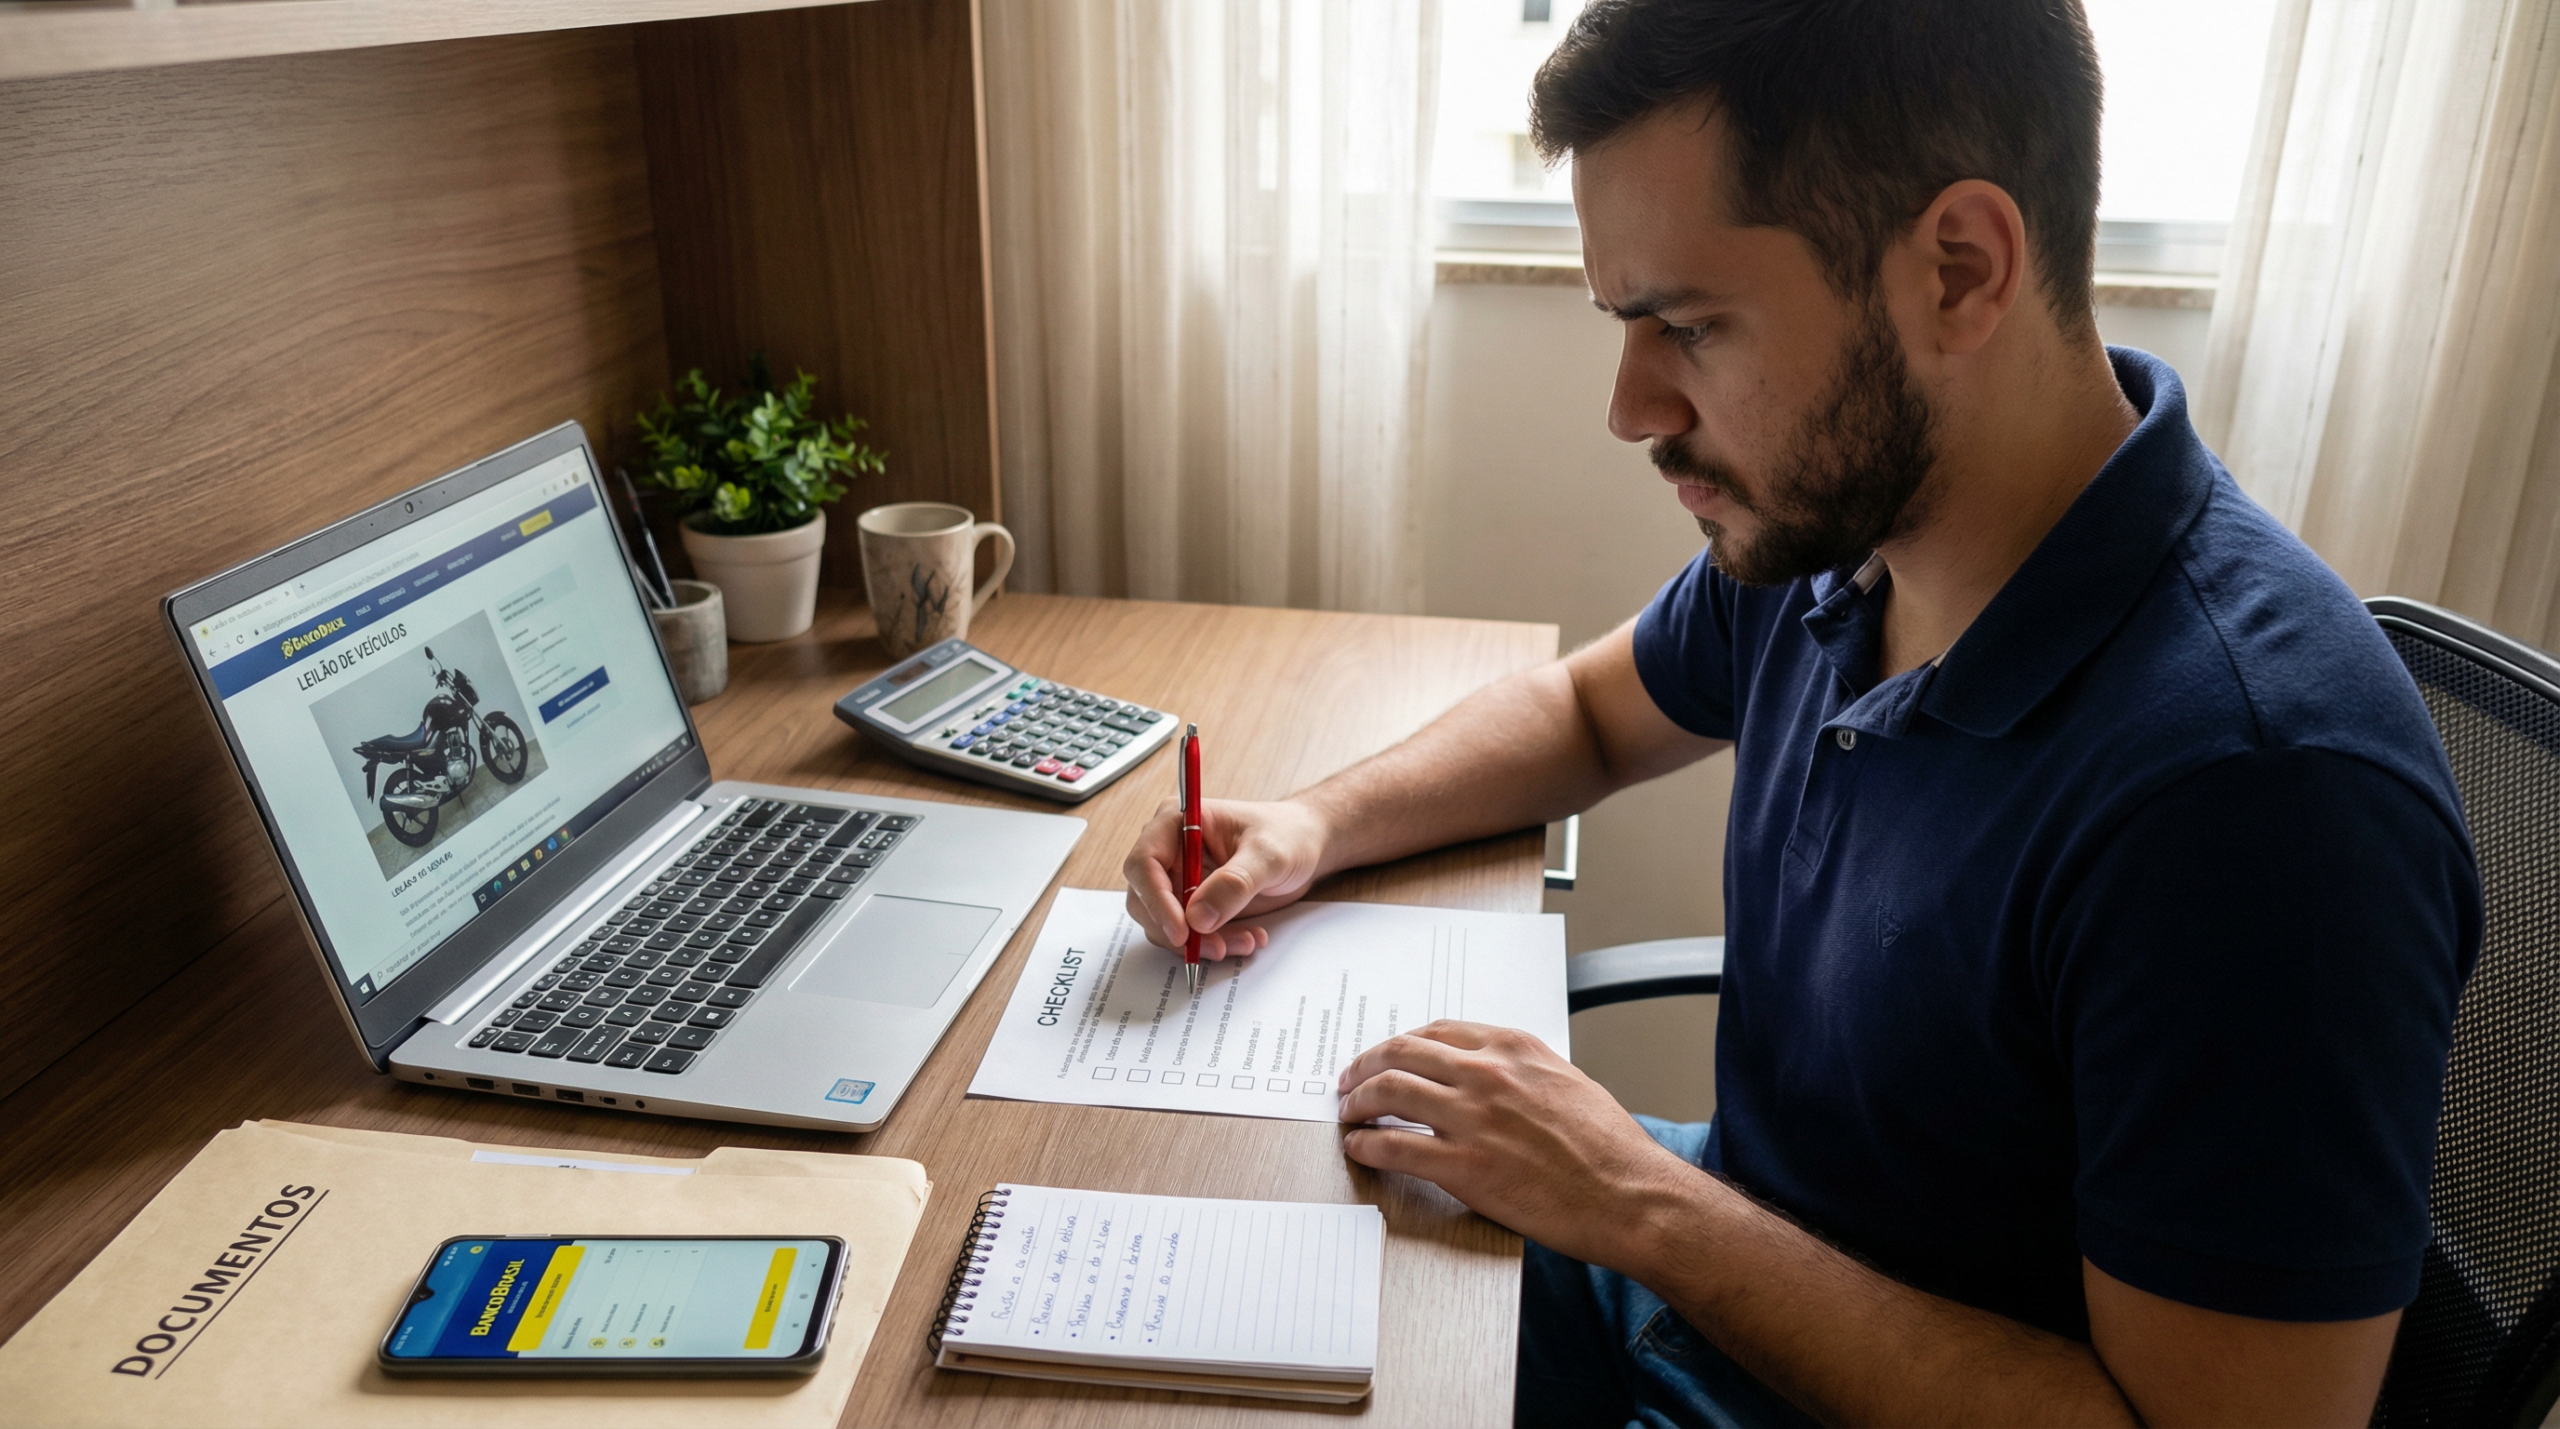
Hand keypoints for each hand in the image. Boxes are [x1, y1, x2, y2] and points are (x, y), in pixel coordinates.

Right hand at [1121, 797, 1331, 958]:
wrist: (1306, 846)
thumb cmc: (1287, 834)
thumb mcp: (1269, 854)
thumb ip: (1235, 883)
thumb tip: (1198, 918)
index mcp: (1177, 822)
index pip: (1145, 863)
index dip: (1156, 900)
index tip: (1182, 931)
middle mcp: (1171, 851)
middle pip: (1146, 900)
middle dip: (1179, 931)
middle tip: (1217, 947)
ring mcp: (1180, 880)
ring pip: (1166, 924)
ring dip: (1201, 943)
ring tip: (1245, 941)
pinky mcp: (1194, 904)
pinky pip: (1189, 934)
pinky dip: (1214, 944)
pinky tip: (1247, 938)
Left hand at [1336, 1020, 1700, 1266]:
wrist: (1630, 1195)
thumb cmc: (1610, 1148)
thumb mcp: (1567, 1082)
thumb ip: (1523, 1071)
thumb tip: (1493, 1075)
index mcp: (1513, 1049)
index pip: (1437, 1031)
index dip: (1401, 1043)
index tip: (1387, 1054)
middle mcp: (1487, 1074)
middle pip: (1401, 1053)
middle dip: (1366, 1065)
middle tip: (1349, 1081)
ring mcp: (1472, 1119)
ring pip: (1388, 1092)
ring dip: (1357, 1101)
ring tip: (1348, 1113)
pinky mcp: (1463, 1166)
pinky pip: (1393, 1148)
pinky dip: (1366, 1146)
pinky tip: (1359, 1149)